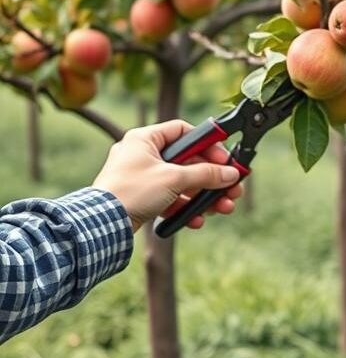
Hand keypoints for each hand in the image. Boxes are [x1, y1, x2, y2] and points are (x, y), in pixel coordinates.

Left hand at [93, 120, 243, 231]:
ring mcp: (143, 178)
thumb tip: (230, 173)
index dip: (207, 144)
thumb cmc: (131, 192)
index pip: (184, 131)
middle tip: (231, 187)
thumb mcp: (174, 178)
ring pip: (183, 183)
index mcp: (145, 139)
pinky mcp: (143, 198)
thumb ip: (205, 174)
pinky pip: (171, 199)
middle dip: (212, 178)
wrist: (102, 225)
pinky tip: (197, 219)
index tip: (224, 159)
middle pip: (188, 161)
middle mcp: (143, 155)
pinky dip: (186, 208)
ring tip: (222, 208)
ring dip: (204, 196)